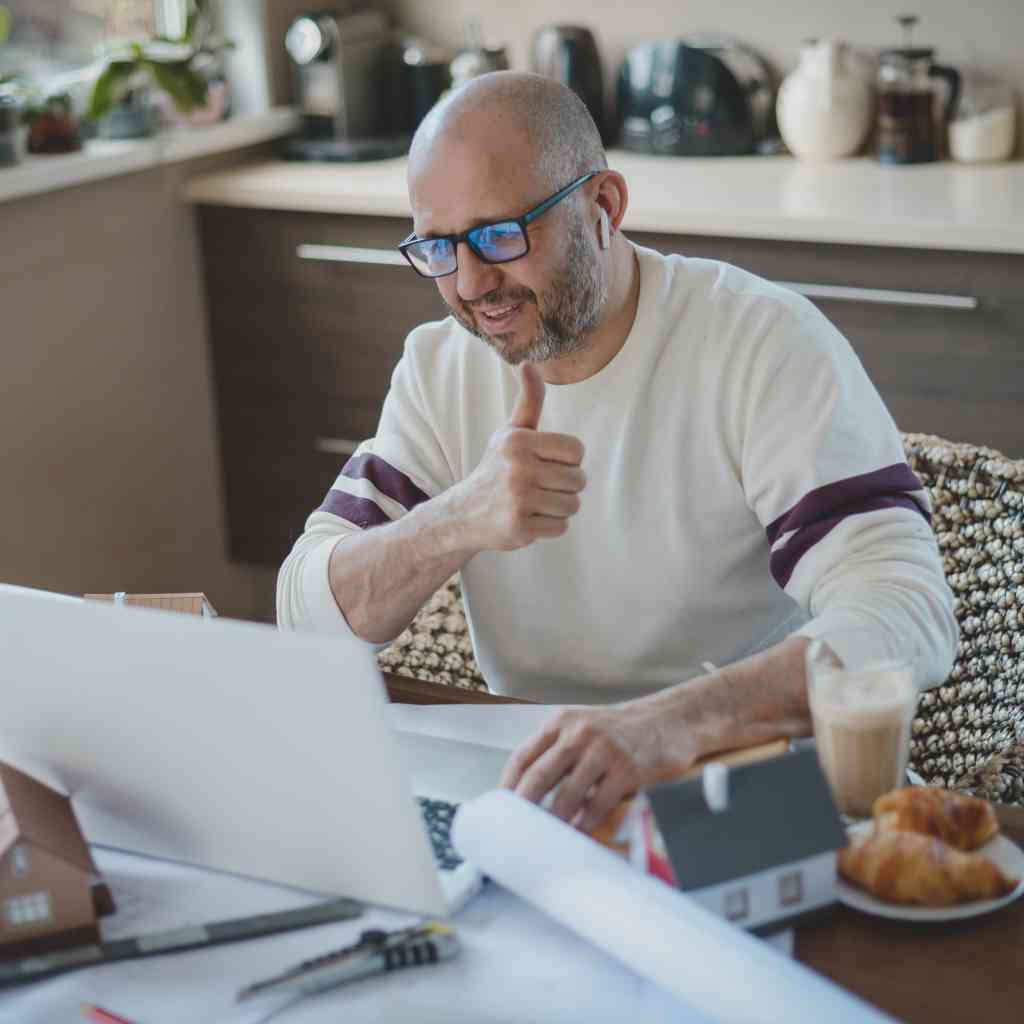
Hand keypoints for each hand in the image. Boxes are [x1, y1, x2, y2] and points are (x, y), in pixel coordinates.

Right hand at [450, 363, 585, 551]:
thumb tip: (529, 364)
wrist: (463, 513)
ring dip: (560, 507)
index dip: (568, 459)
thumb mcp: (510, 432)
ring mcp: (517, 500)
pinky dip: (550, 526)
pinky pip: (561, 527)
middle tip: (541, 486)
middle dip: (566, 486)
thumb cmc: (496, 467)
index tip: (548, 462)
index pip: (576, 450)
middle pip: (578, 480)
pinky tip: (529, 518)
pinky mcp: (519, 528)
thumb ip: (529, 401)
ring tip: (536, 502)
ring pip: (572, 505)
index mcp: (518, 442)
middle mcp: (517, 468)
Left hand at [499, 703, 700, 832]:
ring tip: (543, 842)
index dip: (507, 787)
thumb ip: (558, 752)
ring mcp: (603, 750)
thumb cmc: (622, 731)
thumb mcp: (584, 728)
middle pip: (538, 776)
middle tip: (512, 833)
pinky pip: (598, 805)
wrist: (672, 719)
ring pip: (567, 794)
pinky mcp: (627, 769)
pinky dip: (585, 824)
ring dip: (553, 822)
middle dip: (522, 808)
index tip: (500, 811)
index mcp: (561, 722)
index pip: (523, 756)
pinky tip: (578, 835)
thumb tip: (530, 794)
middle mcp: (578, 732)